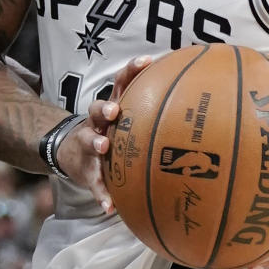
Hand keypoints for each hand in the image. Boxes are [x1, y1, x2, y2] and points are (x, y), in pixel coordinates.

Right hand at [55, 56, 152, 210]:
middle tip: (114, 112)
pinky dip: (101, 194)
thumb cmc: (110, 133)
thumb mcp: (125, 119)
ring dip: (96, 142)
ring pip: (89, 140)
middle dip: (105, 108)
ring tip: (103, 147)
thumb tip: (198, 105)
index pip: (121, 82)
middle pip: (97, 109)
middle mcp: (98, 123)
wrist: (70, 154)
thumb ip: (153, 112)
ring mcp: (89, 145)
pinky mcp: (86, 169)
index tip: (146, 61)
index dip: (132, 70)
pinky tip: (110, 206)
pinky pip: (94, 183)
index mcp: (112, 108)